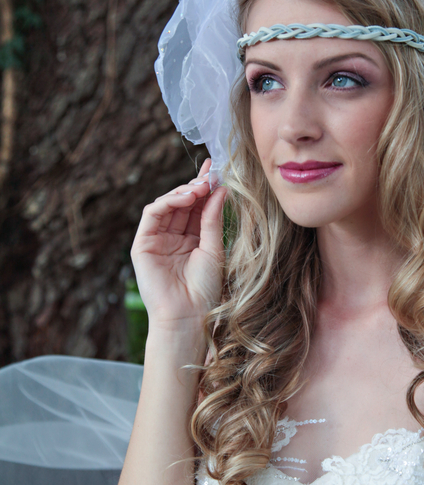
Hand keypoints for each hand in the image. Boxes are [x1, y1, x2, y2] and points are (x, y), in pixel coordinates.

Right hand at [131, 158, 227, 327]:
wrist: (187, 315)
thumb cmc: (204, 289)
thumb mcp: (214, 249)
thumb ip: (213, 219)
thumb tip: (220, 189)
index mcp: (192, 240)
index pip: (197, 207)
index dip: (206, 188)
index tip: (216, 170)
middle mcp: (173, 238)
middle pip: (182, 203)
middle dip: (195, 186)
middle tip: (209, 175)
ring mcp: (156, 240)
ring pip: (166, 205)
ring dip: (183, 191)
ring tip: (200, 187)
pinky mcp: (142, 245)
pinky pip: (152, 214)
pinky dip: (168, 201)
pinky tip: (186, 197)